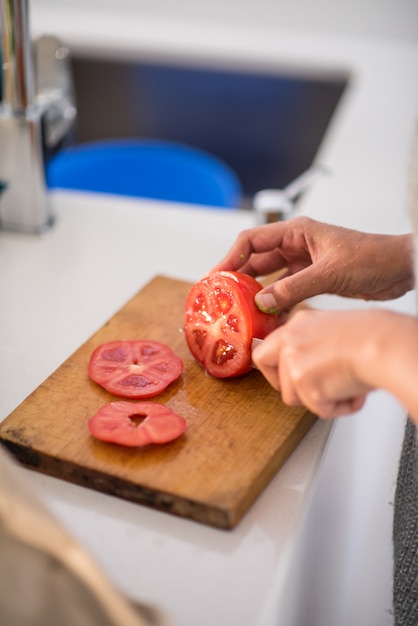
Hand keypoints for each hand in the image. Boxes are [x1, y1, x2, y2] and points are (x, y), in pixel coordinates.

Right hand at [211, 216, 413, 312]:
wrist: (399, 269)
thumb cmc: (372, 258)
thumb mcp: (328, 273)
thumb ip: (293, 288)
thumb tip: (262, 302)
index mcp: (297, 232)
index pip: (251, 240)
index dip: (230, 258)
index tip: (216, 276)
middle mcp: (297, 245)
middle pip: (257, 260)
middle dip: (239, 279)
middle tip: (221, 298)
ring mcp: (304, 263)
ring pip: (271, 278)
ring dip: (257, 294)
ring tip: (242, 311)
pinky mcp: (313, 279)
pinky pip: (286, 291)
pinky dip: (277, 304)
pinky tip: (269, 318)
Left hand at [252, 308, 417, 420]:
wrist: (384, 344)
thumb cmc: (372, 337)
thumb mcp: (333, 331)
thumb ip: (313, 345)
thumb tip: (310, 367)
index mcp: (299, 323)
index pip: (269, 344)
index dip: (276, 365)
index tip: (284, 374)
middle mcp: (290, 338)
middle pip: (263, 363)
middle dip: (281, 382)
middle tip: (309, 389)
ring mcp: (293, 360)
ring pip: (293, 396)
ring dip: (319, 399)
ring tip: (345, 386)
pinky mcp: (303, 382)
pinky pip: (318, 410)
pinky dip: (338, 408)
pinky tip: (352, 391)